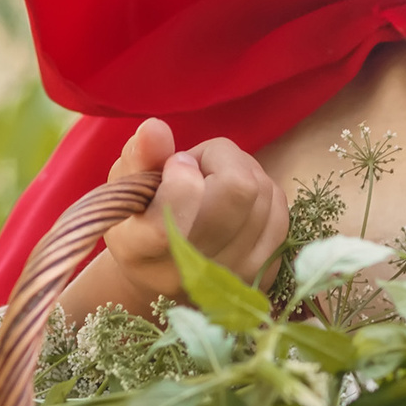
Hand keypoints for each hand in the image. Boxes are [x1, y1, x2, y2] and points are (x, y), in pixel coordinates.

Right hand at [60, 119, 289, 316]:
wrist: (165, 270)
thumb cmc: (140, 218)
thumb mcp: (127, 187)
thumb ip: (139, 157)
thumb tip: (156, 128)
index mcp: (141, 250)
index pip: (166, 226)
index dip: (180, 184)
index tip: (177, 164)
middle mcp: (188, 271)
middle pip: (237, 190)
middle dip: (221, 159)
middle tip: (198, 166)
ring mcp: (230, 276)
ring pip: (262, 191)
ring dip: (241, 170)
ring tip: (214, 182)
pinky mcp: (262, 273)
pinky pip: (279, 208)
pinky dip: (261, 190)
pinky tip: (236, 198)